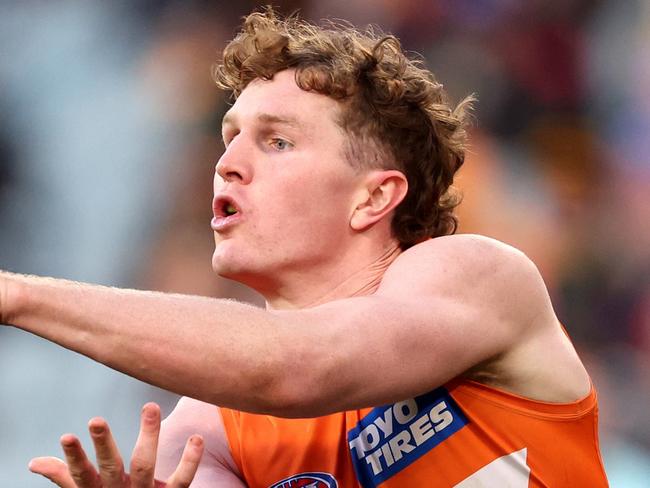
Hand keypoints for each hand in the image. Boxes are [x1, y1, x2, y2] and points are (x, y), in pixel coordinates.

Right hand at [29, 402, 203, 486]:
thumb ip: (66, 477)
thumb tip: (35, 462)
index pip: (81, 475)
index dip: (73, 458)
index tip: (66, 436)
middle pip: (111, 468)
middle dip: (103, 445)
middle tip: (96, 420)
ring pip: (145, 466)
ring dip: (148, 436)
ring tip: (149, 406)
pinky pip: (182, 480)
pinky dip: (190, 460)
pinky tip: (196, 438)